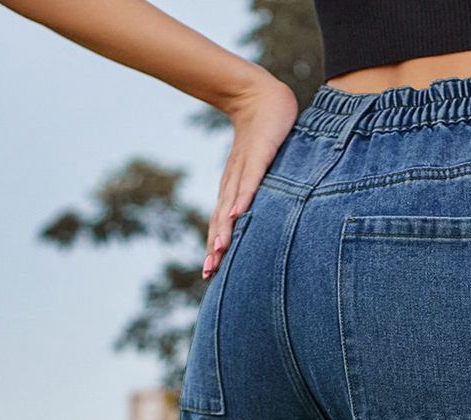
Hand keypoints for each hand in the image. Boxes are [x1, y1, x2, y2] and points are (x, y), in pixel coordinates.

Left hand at [202, 78, 297, 278]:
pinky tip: (237, 215)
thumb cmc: (262, 134)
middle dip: (216, 246)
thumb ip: (259, 192)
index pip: (222, 222)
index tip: (209, 274)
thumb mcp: (259, 168)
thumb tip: (259, 216)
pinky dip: (243, 198)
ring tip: (219, 251)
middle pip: (222, 219)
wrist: (259, 95)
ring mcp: (244, 169)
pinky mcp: (258, 155)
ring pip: (231, 203)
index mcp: (233, 189)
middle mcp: (234, 182)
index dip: (216, 247)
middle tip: (209, 272)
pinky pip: (249, 180)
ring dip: (225, 228)